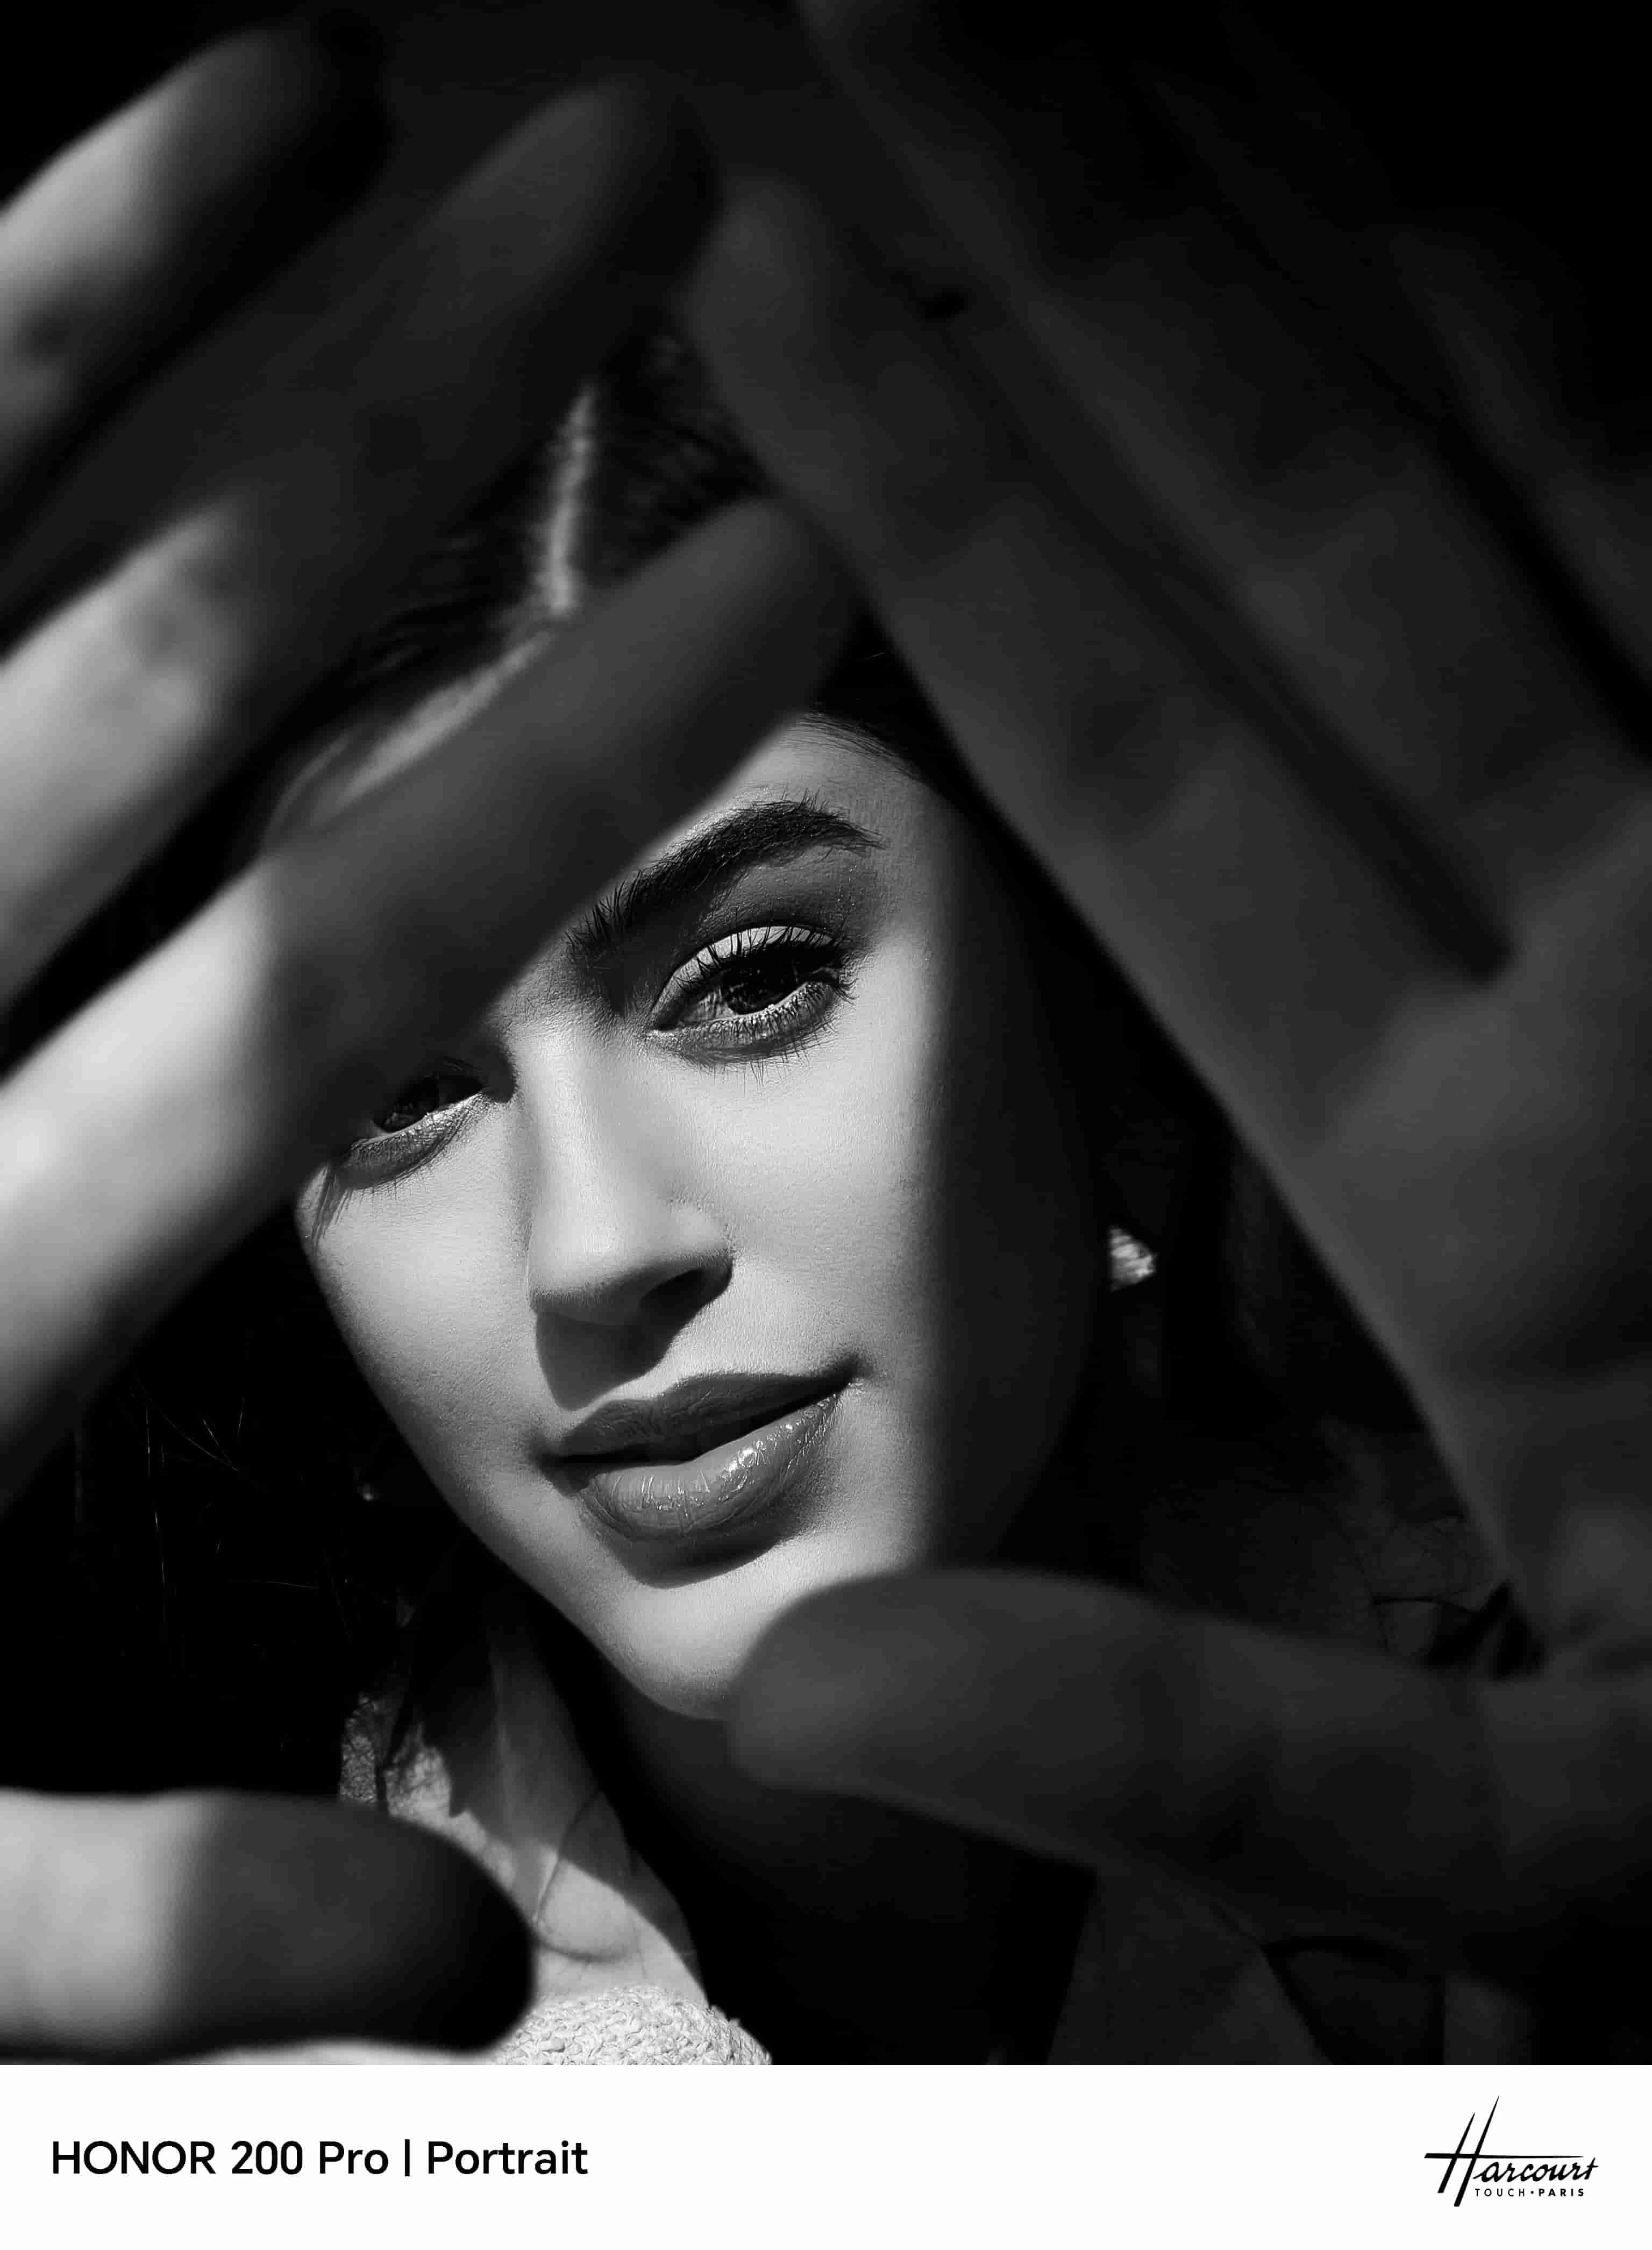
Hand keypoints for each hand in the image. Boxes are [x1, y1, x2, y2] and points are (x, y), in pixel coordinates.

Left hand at [0, 18, 850, 2054]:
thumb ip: (135, 1910)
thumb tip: (451, 1945)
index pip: (333, 971)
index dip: (572, 771)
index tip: (786, 576)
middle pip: (167, 669)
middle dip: (412, 418)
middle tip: (627, 185)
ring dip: (110, 290)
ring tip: (306, 71)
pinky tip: (1, 216)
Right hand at [685, 0, 1651, 2000]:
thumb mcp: (1539, 1843)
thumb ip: (1201, 1749)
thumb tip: (810, 1691)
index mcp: (1485, 1180)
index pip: (1130, 751)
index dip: (926, 493)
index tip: (760, 267)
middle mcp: (1643, 937)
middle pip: (1324, 501)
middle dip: (1091, 226)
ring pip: (1557, 415)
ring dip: (1341, 182)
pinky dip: (1587, 302)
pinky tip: (1469, 169)